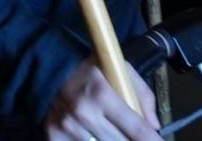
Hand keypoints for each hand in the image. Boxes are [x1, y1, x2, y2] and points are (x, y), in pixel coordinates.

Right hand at [43, 59, 160, 140]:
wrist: (46, 68)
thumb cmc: (89, 71)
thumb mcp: (120, 69)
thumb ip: (142, 95)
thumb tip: (154, 126)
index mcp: (102, 94)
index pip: (137, 130)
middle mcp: (84, 113)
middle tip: (133, 136)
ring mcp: (67, 127)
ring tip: (112, 133)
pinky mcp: (54, 135)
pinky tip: (95, 135)